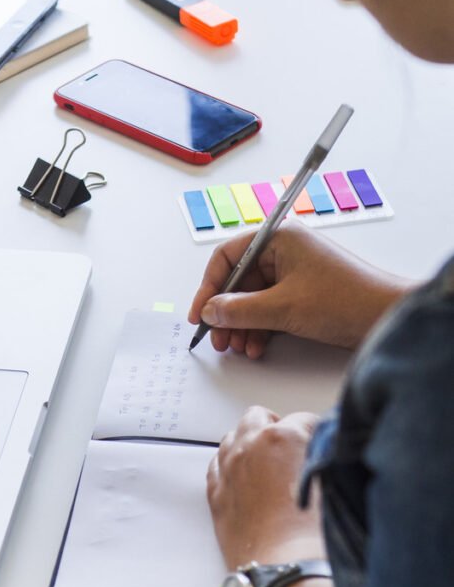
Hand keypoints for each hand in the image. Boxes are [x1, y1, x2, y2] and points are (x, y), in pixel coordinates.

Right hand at [188, 223, 410, 357]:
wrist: (387, 317)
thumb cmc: (345, 300)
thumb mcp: (283, 308)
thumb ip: (240, 310)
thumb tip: (210, 312)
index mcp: (278, 238)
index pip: (228, 257)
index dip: (209, 287)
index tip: (199, 314)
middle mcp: (284, 251)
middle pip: (239, 281)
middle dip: (226, 313)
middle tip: (218, 339)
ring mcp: (294, 273)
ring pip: (253, 299)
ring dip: (242, 325)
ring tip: (238, 348)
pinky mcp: (303, 294)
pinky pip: (270, 308)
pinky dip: (260, 328)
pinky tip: (256, 346)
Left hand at [207, 406, 324, 568]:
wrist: (288, 571)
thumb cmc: (316, 535)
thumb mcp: (336, 482)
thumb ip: (330, 456)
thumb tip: (330, 450)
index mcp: (283, 437)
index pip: (303, 418)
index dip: (317, 432)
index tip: (322, 444)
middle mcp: (250, 447)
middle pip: (259, 417)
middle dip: (277, 426)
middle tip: (293, 447)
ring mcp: (228, 471)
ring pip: (232, 437)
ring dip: (249, 442)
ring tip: (267, 461)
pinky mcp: (216, 496)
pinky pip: (216, 465)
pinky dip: (228, 465)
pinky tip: (243, 477)